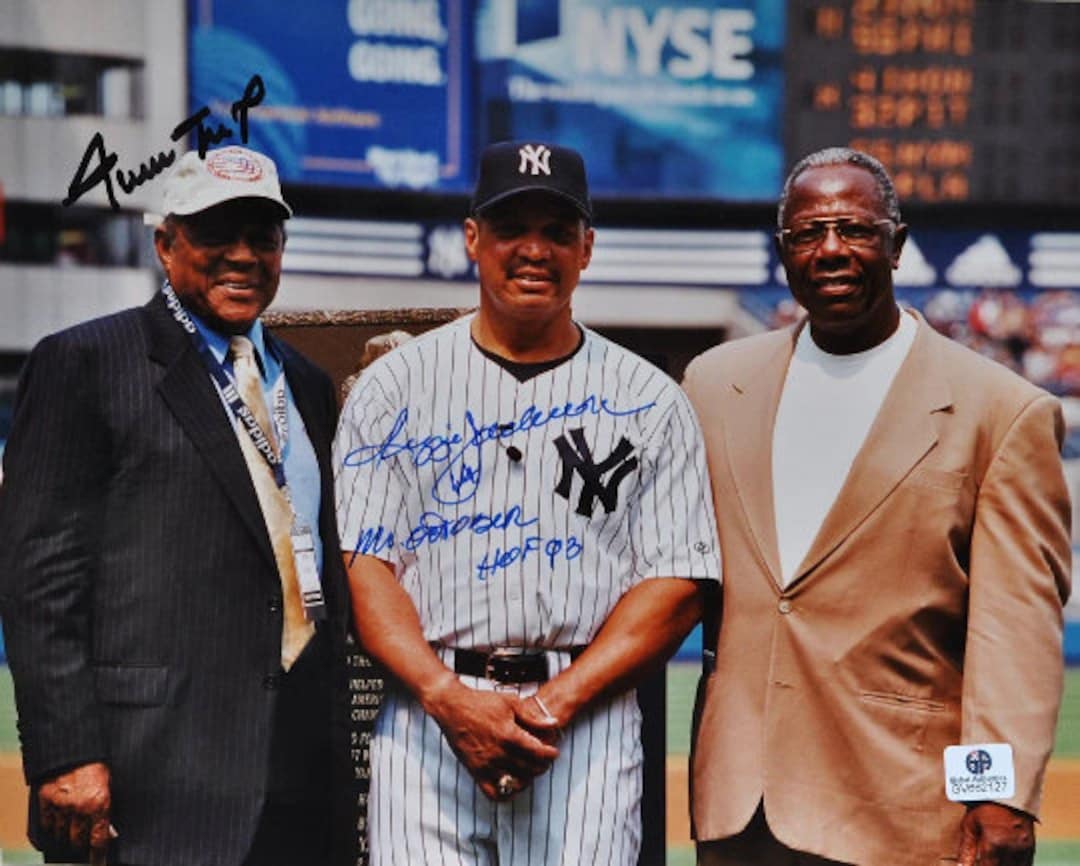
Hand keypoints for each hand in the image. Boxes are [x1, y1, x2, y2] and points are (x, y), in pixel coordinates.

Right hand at [38, 762, 111, 861]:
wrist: (75, 745)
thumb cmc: (98, 761)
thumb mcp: (111, 782)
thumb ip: (110, 806)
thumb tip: (111, 830)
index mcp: (100, 803)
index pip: (99, 841)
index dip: (98, 856)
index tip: (99, 863)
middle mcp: (79, 808)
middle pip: (78, 841)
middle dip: (82, 846)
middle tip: (84, 847)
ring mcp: (60, 805)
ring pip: (62, 835)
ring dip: (67, 838)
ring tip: (72, 837)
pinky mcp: (45, 800)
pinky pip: (47, 824)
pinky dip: (52, 829)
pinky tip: (57, 829)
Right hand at [422, 677, 559, 800]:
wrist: (452, 707)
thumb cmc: (481, 702)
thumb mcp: (511, 702)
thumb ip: (533, 716)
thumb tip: (554, 724)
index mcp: (509, 735)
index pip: (538, 753)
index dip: (550, 755)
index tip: (553, 752)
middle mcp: (498, 753)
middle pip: (530, 769)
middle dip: (542, 766)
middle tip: (543, 760)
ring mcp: (486, 765)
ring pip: (515, 783)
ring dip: (528, 779)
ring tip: (529, 770)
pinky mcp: (475, 772)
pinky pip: (494, 794)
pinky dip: (506, 793)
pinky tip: (512, 782)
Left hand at [957, 802, 1035, 865]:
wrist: (1008, 791)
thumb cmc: (984, 806)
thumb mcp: (970, 824)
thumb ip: (966, 849)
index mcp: (994, 844)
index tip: (974, 863)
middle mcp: (1011, 850)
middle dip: (990, 864)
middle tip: (983, 858)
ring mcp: (1024, 851)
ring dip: (1001, 864)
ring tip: (993, 855)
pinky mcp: (1031, 849)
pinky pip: (1023, 865)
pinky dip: (1014, 865)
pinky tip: (1003, 859)